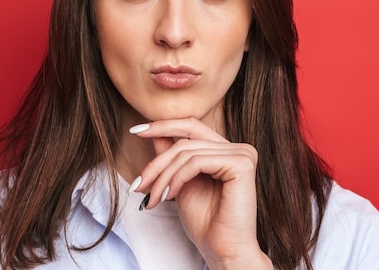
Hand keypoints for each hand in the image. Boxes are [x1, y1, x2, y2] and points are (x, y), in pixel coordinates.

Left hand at [129, 117, 272, 269]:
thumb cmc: (205, 223)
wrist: (222, 251)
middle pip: (185, 139)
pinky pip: (196, 162)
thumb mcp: (180, 182)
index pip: (191, 126)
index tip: (136, 130)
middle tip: (139, 184)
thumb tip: (153, 132)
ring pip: (187, 152)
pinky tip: (169, 196)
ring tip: (152, 197)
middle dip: (157, 162)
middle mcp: (238, 148)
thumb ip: (172, 156)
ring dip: (163, 176)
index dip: (163, 126)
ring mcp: (243, 154)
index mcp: (227, 150)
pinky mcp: (242, 164)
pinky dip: (177, 178)